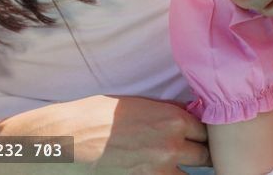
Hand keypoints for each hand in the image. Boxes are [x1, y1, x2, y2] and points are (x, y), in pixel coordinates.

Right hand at [0, 95, 208, 173]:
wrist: (66, 140)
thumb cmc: (96, 116)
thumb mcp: (137, 105)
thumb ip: (165, 112)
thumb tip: (183, 116)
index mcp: (173, 120)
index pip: (206, 131)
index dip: (205, 135)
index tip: (202, 138)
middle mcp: (171, 146)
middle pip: (204, 156)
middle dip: (202, 155)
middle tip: (199, 156)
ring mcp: (157, 170)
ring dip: (185, 172)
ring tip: (181, 168)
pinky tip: (159, 172)